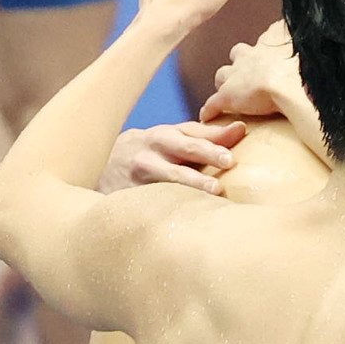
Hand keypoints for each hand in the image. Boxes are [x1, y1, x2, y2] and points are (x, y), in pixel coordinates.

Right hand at [98, 120, 246, 195]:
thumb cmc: (150, 153)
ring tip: (215, 190)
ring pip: (169, 175)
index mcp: (164, 134)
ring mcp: (140, 172)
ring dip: (193, 182)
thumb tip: (241, 130)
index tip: (239, 134)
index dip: (215, 136)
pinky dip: (172, 203)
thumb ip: (203, 137)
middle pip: (183, 148)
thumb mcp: (170, 141)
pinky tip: (190, 213)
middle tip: (229, 160)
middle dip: (207, 152)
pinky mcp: (131, 194)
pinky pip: (154, 199)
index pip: (193, 132)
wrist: (103, 167)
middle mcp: (152, 149)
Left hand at [200, 20, 299, 121]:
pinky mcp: (226, 97)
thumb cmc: (299, 68)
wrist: (287, 85)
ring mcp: (235, 77)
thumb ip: (295, 33)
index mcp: (268, 46)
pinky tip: (208, 116)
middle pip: (238, 53)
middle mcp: (248, 57)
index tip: (271, 54)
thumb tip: (298, 23)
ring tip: (232, 94)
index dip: (266, 49)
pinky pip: (213, 104)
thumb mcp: (301, 43)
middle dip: (241, 61)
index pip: (264, 41)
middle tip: (250, 73)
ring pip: (222, 76)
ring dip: (225, 83)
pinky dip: (210, 110)